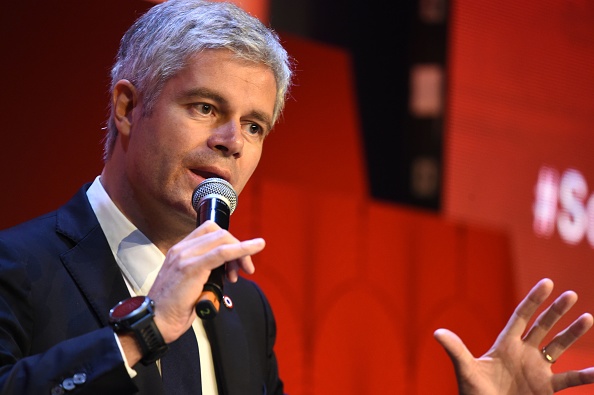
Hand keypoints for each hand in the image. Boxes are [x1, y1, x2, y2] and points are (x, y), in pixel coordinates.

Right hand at [148, 220, 263, 342]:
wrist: (155, 322)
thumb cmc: (173, 308)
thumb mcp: (190, 283)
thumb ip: (204, 271)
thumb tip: (225, 270)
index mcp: (180, 250)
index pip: (210, 232)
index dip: (229, 242)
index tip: (236, 262)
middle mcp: (182, 249)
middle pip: (219, 233)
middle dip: (238, 247)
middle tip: (244, 268)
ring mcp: (185, 256)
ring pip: (222, 239)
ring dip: (241, 252)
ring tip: (240, 273)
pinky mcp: (191, 268)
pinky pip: (222, 252)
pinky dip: (241, 249)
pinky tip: (253, 248)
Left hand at [434, 278, 593, 393]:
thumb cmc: (473, 393)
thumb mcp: (465, 370)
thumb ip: (456, 350)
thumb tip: (437, 332)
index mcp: (505, 344)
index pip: (521, 316)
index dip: (534, 299)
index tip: (548, 283)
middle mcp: (523, 353)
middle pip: (542, 326)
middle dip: (556, 311)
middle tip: (572, 294)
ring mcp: (536, 369)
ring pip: (558, 346)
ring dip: (573, 333)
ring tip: (588, 317)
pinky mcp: (545, 388)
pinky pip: (569, 379)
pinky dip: (584, 375)